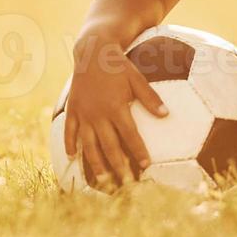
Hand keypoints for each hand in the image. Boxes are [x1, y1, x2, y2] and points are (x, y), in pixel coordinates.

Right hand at [64, 35, 168, 189]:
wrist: (92, 51)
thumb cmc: (118, 65)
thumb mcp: (137, 78)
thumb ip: (151, 98)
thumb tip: (167, 115)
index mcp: (116, 107)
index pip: (130, 136)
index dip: (138, 152)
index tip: (146, 166)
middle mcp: (99, 114)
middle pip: (109, 146)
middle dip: (118, 167)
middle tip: (125, 184)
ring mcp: (84, 113)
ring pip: (89, 144)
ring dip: (95, 164)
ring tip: (102, 180)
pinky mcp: (73, 109)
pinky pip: (70, 131)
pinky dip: (70, 144)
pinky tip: (72, 157)